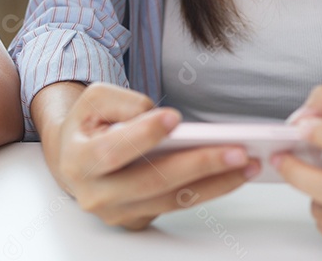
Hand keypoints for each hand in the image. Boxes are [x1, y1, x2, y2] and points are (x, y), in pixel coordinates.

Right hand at [42, 83, 258, 229]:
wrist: (75, 158)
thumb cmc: (89, 126)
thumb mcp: (94, 100)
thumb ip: (122, 102)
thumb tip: (158, 117)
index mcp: (79, 159)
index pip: (113, 150)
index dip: (144, 135)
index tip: (175, 118)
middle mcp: (96, 193)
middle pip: (152, 181)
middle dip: (198, 165)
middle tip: (236, 151)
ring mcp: (117, 212)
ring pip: (172, 200)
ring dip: (215, 183)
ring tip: (247, 164)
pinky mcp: (137, 220)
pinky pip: (177, 207)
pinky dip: (207, 191)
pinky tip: (232, 176)